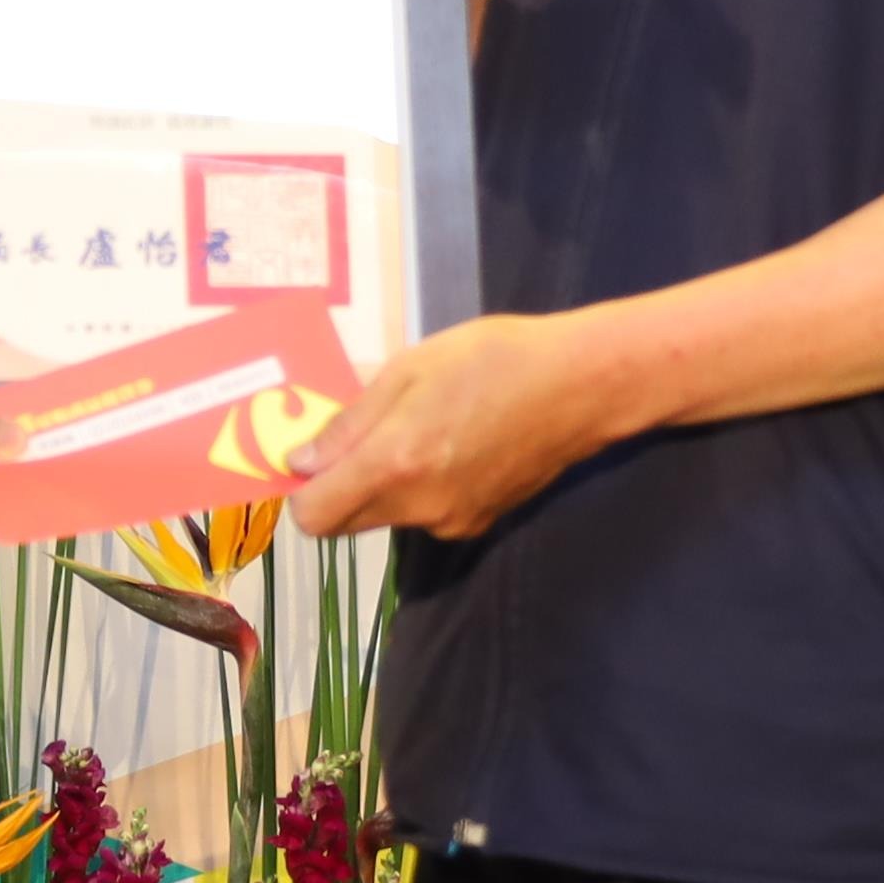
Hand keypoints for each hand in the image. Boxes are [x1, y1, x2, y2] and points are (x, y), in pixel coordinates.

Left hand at [288, 313, 621, 541]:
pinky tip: (454, 445)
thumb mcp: (409, 369)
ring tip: (418, 429)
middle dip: (339, 486)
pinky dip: (421, 488)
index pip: (314, 517)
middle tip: (360, 436)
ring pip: (387, 517)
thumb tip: (302, 460)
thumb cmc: (494, 359)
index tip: (311, 455)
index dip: (303, 490)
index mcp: (395, 464)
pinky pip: (426, 514)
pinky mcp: (479, 523)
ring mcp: (452, 522)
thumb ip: (351, 421)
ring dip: (383, 485)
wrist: (581, 386)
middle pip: (346, 522)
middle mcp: (419, 507)